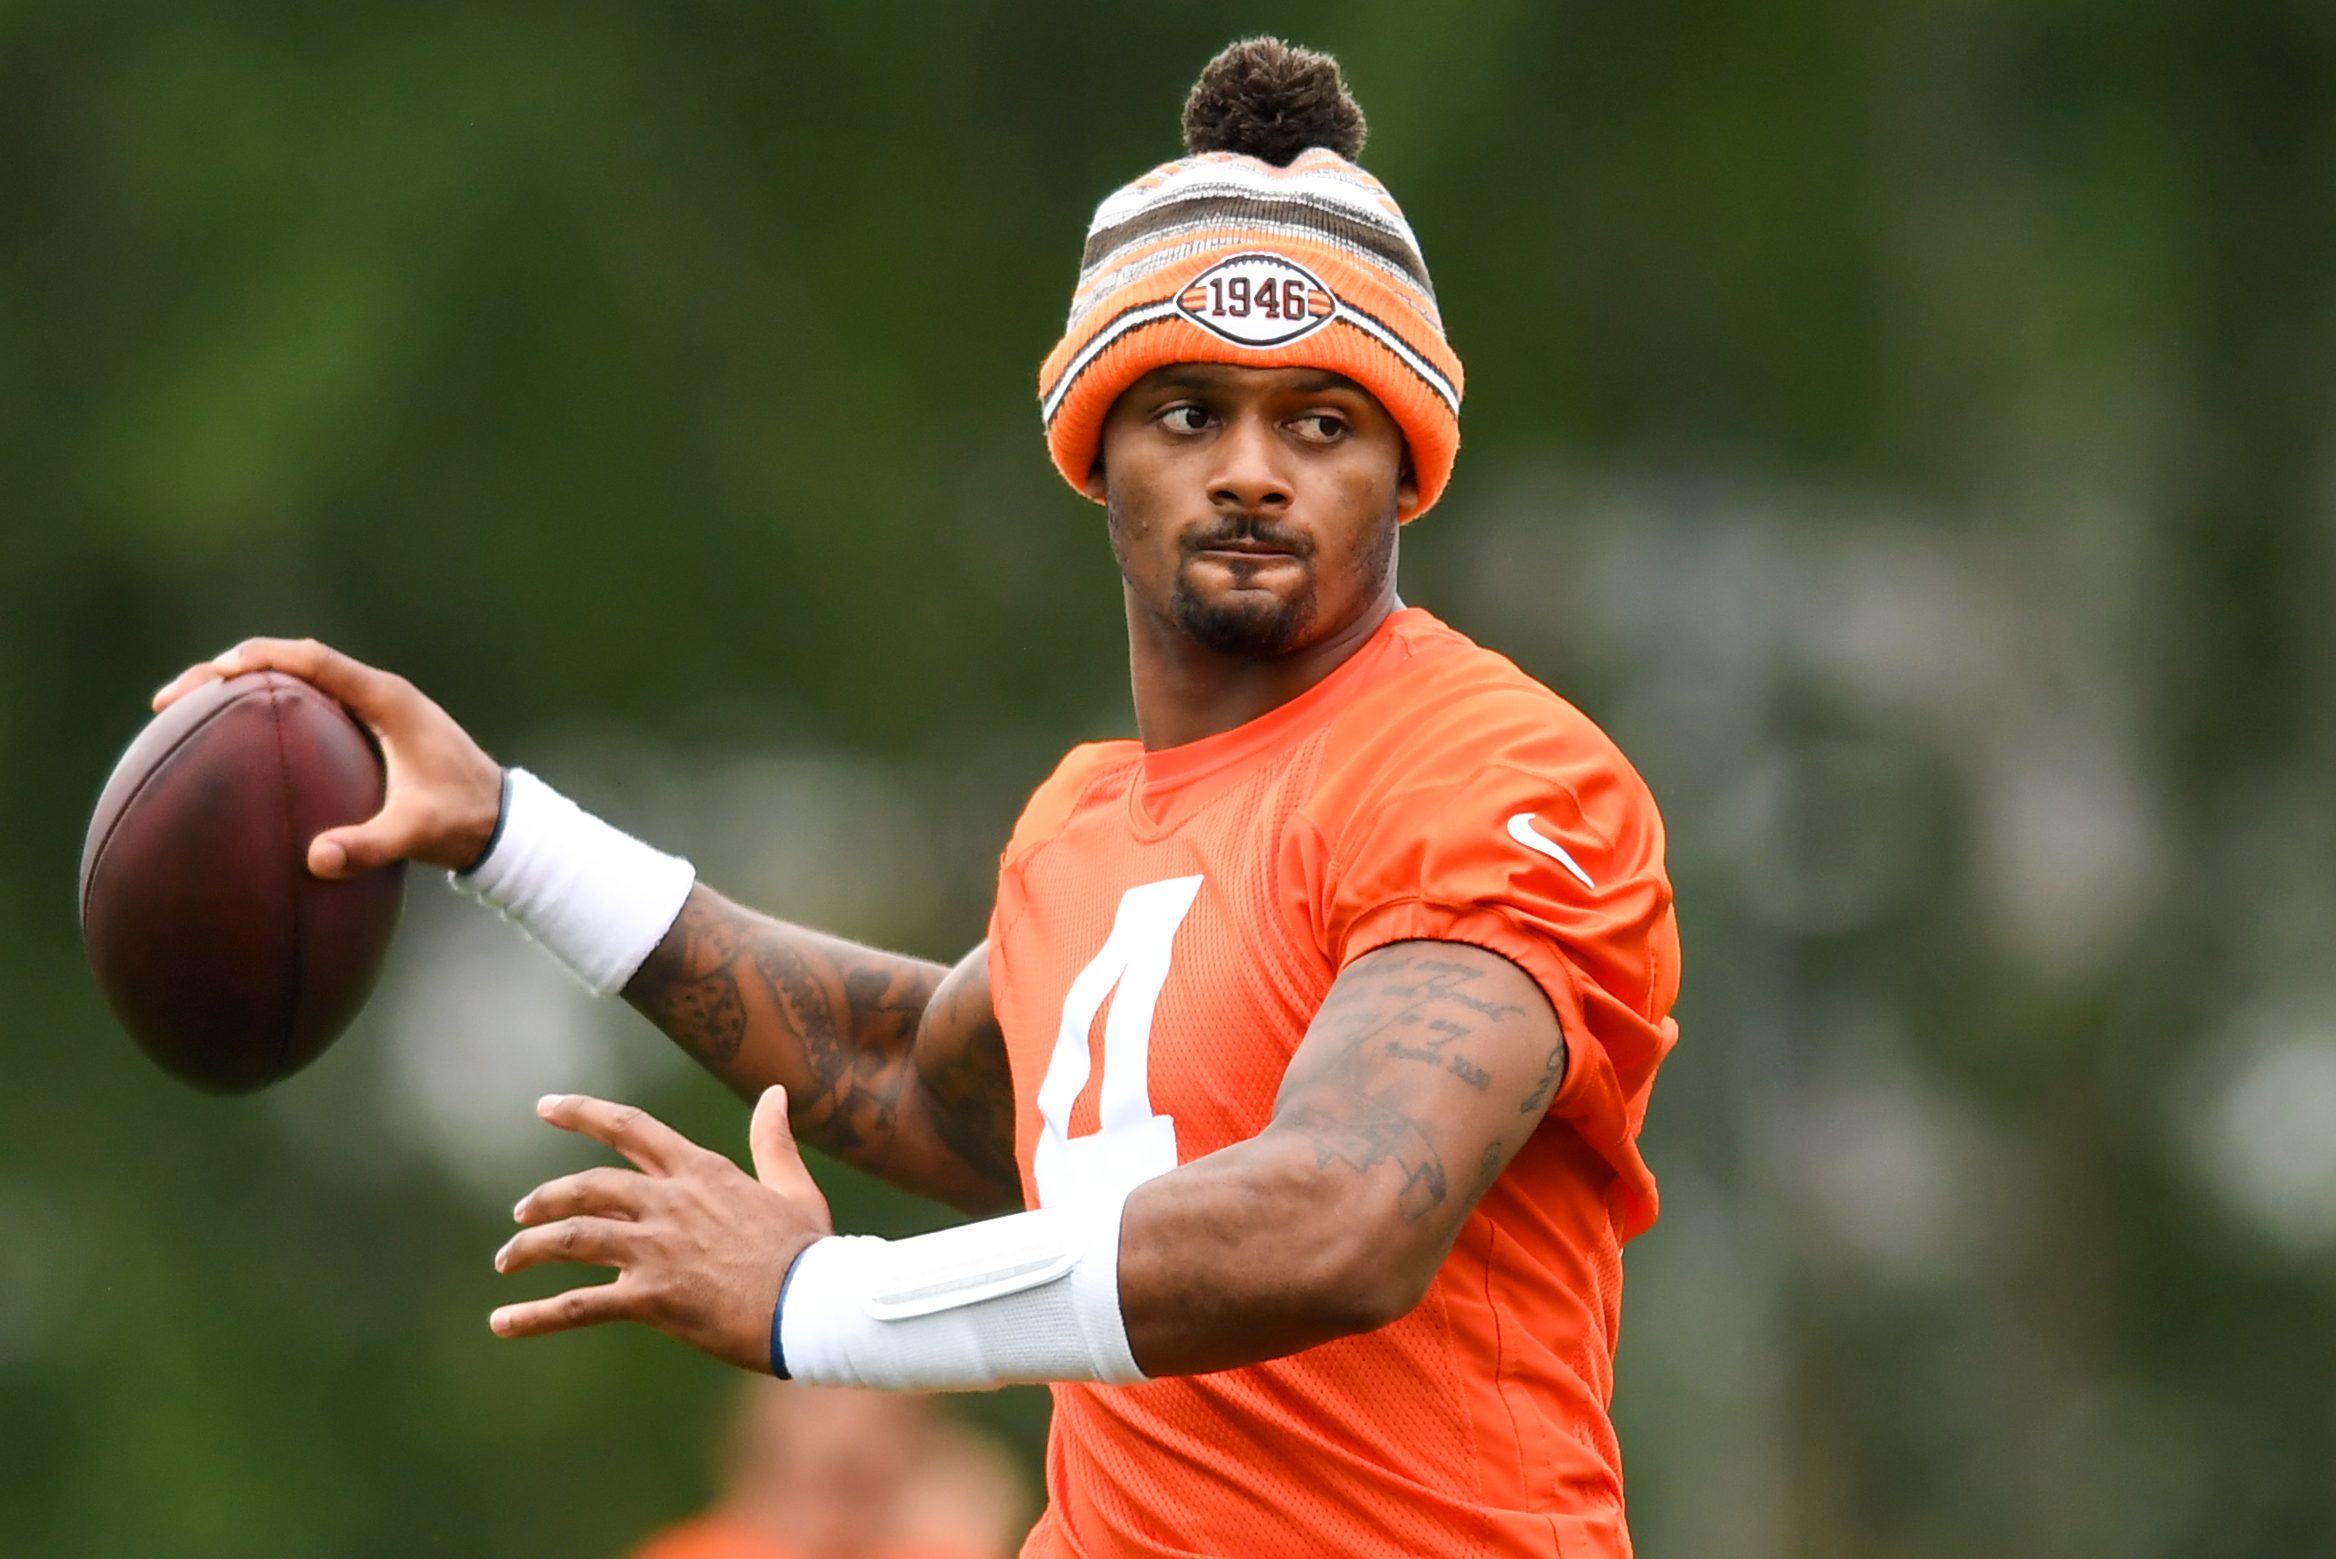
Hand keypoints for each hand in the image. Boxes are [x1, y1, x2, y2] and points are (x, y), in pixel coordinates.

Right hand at [151, 636, 502, 876]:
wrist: (503, 822)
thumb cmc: (464, 821)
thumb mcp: (417, 833)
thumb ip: (371, 845)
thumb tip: (315, 859)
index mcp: (387, 698)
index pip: (312, 660)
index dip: (258, 660)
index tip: (209, 676)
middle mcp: (378, 692)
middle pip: (292, 663)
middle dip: (229, 673)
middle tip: (172, 701)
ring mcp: (374, 707)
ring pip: (297, 681)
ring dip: (244, 690)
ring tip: (185, 715)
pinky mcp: (370, 728)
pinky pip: (309, 706)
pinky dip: (268, 713)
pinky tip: (233, 745)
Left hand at [490, 1088, 832, 1371]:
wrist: (816, 1305)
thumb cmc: (808, 1250)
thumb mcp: (792, 1187)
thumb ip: (773, 1141)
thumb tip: (774, 1093)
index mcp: (700, 1172)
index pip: (630, 1128)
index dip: (582, 1113)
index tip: (545, 1106)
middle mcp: (670, 1202)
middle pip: (588, 1186)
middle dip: (547, 1198)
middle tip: (521, 1214)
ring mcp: (657, 1248)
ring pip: (572, 1238)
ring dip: (530, 1248)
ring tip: (507, 1262)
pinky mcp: (652, 1296)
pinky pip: (579, 1305)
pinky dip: (535, 1315)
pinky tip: (502, 1323)